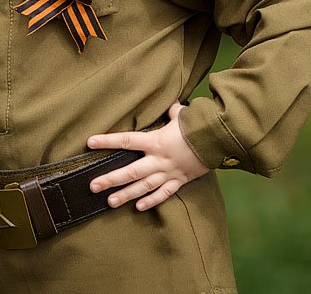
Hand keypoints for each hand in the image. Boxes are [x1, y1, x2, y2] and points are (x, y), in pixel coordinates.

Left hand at [86, 102, 211, 211]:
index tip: (90, 143)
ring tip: (109, 202)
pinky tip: (138, 207)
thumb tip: (170, 103)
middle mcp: (159, 160)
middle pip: (131, 172)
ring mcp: (169, 173)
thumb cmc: (198, 125)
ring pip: (144, 187)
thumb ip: (172, 111)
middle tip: (92, 186)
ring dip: (126, 195)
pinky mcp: (180, 181)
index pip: (127, 140)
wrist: (219, 142)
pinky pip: (164, 194)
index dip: (107, 142)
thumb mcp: (182, 115)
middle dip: (111, 179)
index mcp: (156, 141)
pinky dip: (152, 201)